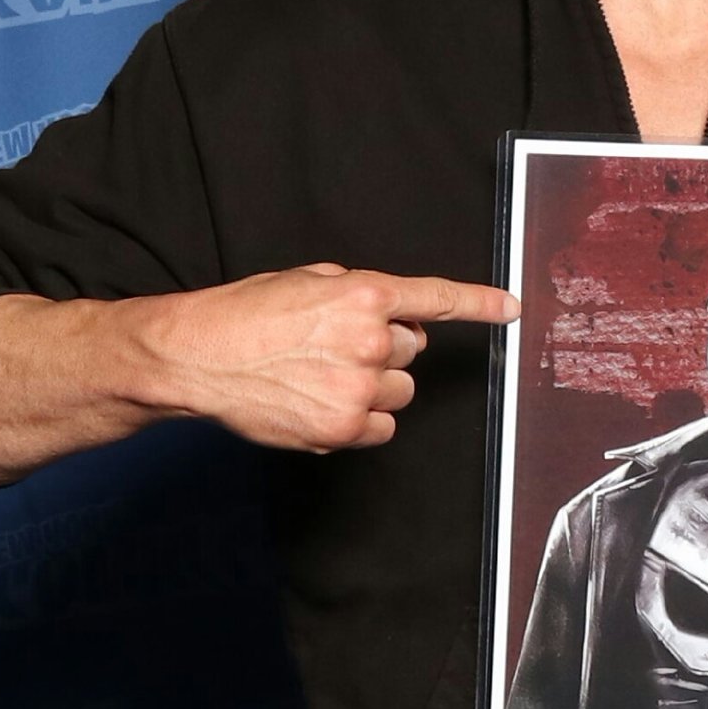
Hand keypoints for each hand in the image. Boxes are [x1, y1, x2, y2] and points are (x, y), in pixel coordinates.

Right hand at [130, 264, 517, 450]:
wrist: (196, 356)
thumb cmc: (245, 314)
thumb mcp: (306, 280)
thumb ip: (357, 293)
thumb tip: (391, 314)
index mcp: (364, 295)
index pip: (437, 299)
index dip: (480, 303)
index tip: (511, 308)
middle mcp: (370, 339)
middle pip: (413, 351)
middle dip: (383, 349)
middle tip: (334, 348)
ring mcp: (359, 387)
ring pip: (399, 391)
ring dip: (372, 386)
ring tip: (319, 376)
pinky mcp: (344, 428)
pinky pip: (382, 428)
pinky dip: (360, 421)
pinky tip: (320, 404)